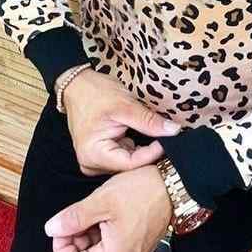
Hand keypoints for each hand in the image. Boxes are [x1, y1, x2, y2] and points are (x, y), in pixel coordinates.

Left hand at [44, 164, 172, 251]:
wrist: (175, 183)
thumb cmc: (142, 191)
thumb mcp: (101, 200)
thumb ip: (73, 218)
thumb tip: (51, 229)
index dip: (60, 246)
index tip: (63, 224)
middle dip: (74, 237)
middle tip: (78, 212)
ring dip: (88, 232)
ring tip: (94, 208)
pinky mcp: (138, 246)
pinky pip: (112, 246)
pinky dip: (103, 231)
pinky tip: (106, 211)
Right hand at [62, 69, 176, 174]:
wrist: (78, 85)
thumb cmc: (94, 93)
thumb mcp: (124, 105)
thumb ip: (148, 121)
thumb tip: (173, 131)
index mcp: (93, 155)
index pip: (131, 164)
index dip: (152, 153)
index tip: (168, 139)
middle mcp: (92, 163)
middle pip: (129, 166)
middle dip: (148, 153)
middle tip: (166, 138)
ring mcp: (96, 160)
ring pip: (129, 162)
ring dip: (142, 150)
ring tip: (153, 136)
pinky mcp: (102, 154)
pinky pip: (125, 155)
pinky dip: (136, 147)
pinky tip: (141, 136)